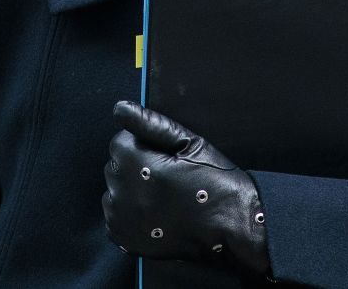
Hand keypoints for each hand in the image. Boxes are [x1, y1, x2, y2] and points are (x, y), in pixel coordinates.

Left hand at [103, 100, 270, 277]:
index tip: (165, 157)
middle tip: (166, 176)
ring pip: (114, 192)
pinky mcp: (125, 238)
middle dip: (135, 167)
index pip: (120, 141)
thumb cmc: (215, 181)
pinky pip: (116, 217)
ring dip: (132, 190)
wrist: (232, 225)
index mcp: (137, 163)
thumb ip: (150, 123)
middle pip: (115, 166)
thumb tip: (121, 109)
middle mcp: (124, 192)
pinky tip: (156, 213)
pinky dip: (131, 214)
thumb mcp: (190, 142)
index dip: (144, 145)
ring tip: (163, 196)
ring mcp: (122, 219)